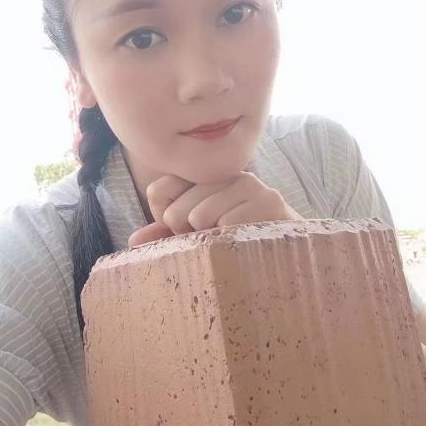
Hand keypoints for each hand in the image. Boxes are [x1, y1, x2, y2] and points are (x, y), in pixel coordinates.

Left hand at [128, 172, 302, 246]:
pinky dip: (231, 240)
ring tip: (229, 240)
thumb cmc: (239, 241)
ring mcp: (248, 184)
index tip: (185, 230)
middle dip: (187, 235)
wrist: (291, 251)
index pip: (159, 190)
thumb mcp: (199, 237)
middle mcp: (224, 174)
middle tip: (211, 240)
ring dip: (210, 239)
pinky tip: (244, 241)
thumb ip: (167, 235)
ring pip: (201, 215)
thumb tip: (134, 241)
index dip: (165, 218)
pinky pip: (229, 223)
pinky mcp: (269, 200)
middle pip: (177, 209)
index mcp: (204, 177)